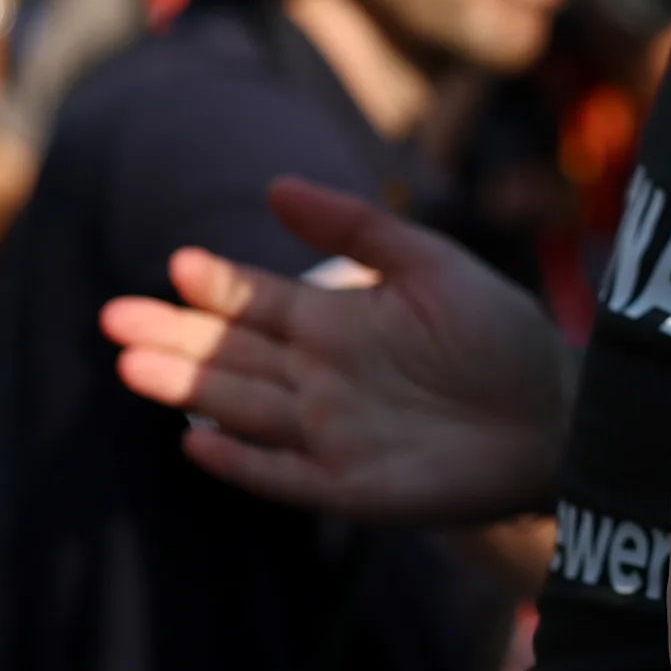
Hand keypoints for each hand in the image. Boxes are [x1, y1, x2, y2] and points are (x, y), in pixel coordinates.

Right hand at [100, 177, 574, 525]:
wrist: (557, 415)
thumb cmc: (501, 336)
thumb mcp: (432, 265)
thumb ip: (358, 228)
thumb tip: (276, 185)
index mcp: (338, 321)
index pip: (259, 300)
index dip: (218, 284)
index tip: (179, 263)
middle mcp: (320, 375)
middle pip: (231, 354)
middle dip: (175, 335)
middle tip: (113, 317)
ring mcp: (328, 431)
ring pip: (241, 406)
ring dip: (187, 387)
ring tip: (131, 363)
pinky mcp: (346, 484)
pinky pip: (280, 474)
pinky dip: (240, 461)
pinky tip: (197, 439)